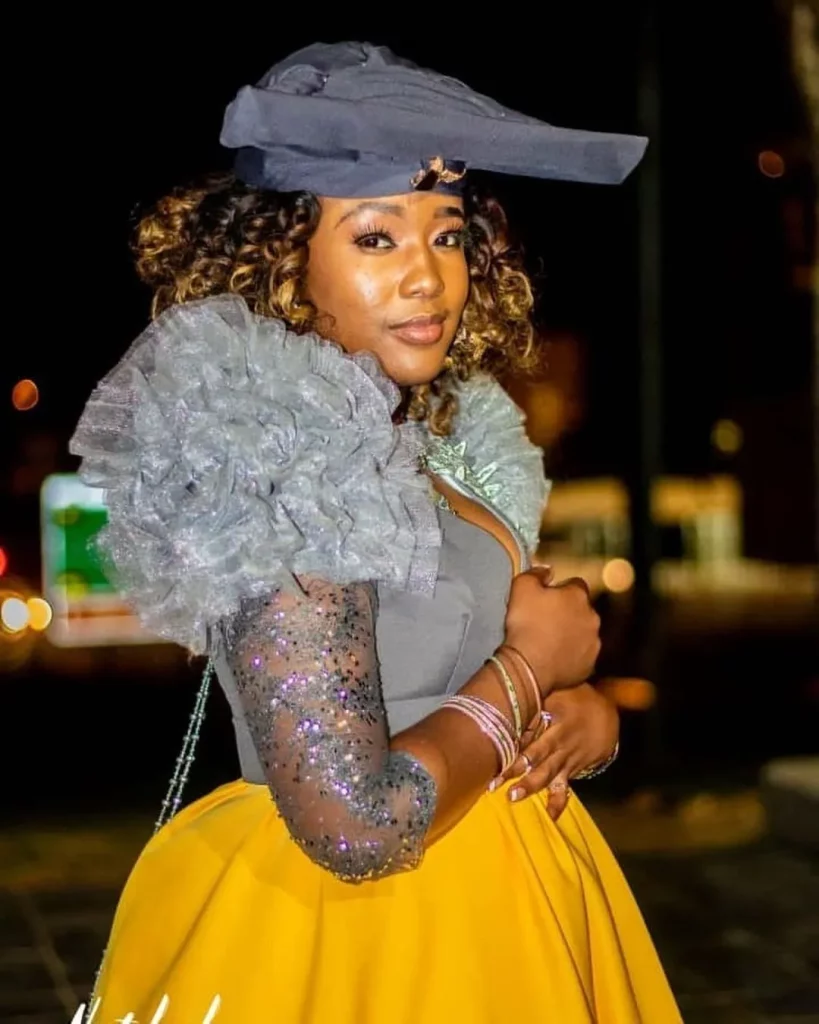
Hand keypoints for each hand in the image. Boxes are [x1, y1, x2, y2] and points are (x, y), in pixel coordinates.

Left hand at [499, 684, 618, 818]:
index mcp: (553, 719)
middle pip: (535, 755)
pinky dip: (558, 801)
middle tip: (497, 781)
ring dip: (531, 785)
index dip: (513, 741)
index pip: (530, 730)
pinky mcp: (574, 769)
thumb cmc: (579, 699)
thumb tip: (508, 695)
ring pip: (547, 773)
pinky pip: (565, 787)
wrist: (611, 715)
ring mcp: (567, 757)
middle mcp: (559, 740)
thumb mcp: (558, 693)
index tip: (493, 751)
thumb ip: (536, 698)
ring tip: (514, 797)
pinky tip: (551, 816)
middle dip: (516, 768)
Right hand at [503, 568, 600, 695]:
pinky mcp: (588, 665)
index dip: (562, 590)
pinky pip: (581, 656)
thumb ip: (537, 573)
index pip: (576, 584)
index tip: (547, 597)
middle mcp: (592, 617)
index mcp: (578, 596)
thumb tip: (547, 570)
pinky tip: (554, 658)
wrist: (528, 665)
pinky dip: (571, 656)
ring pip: (584, 633)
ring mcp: (593, 643)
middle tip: (546, 620)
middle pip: (582, 610)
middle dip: (569, 613)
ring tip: (549, 642)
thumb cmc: (525, 623)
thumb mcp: (522, 586)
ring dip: (572, 634)